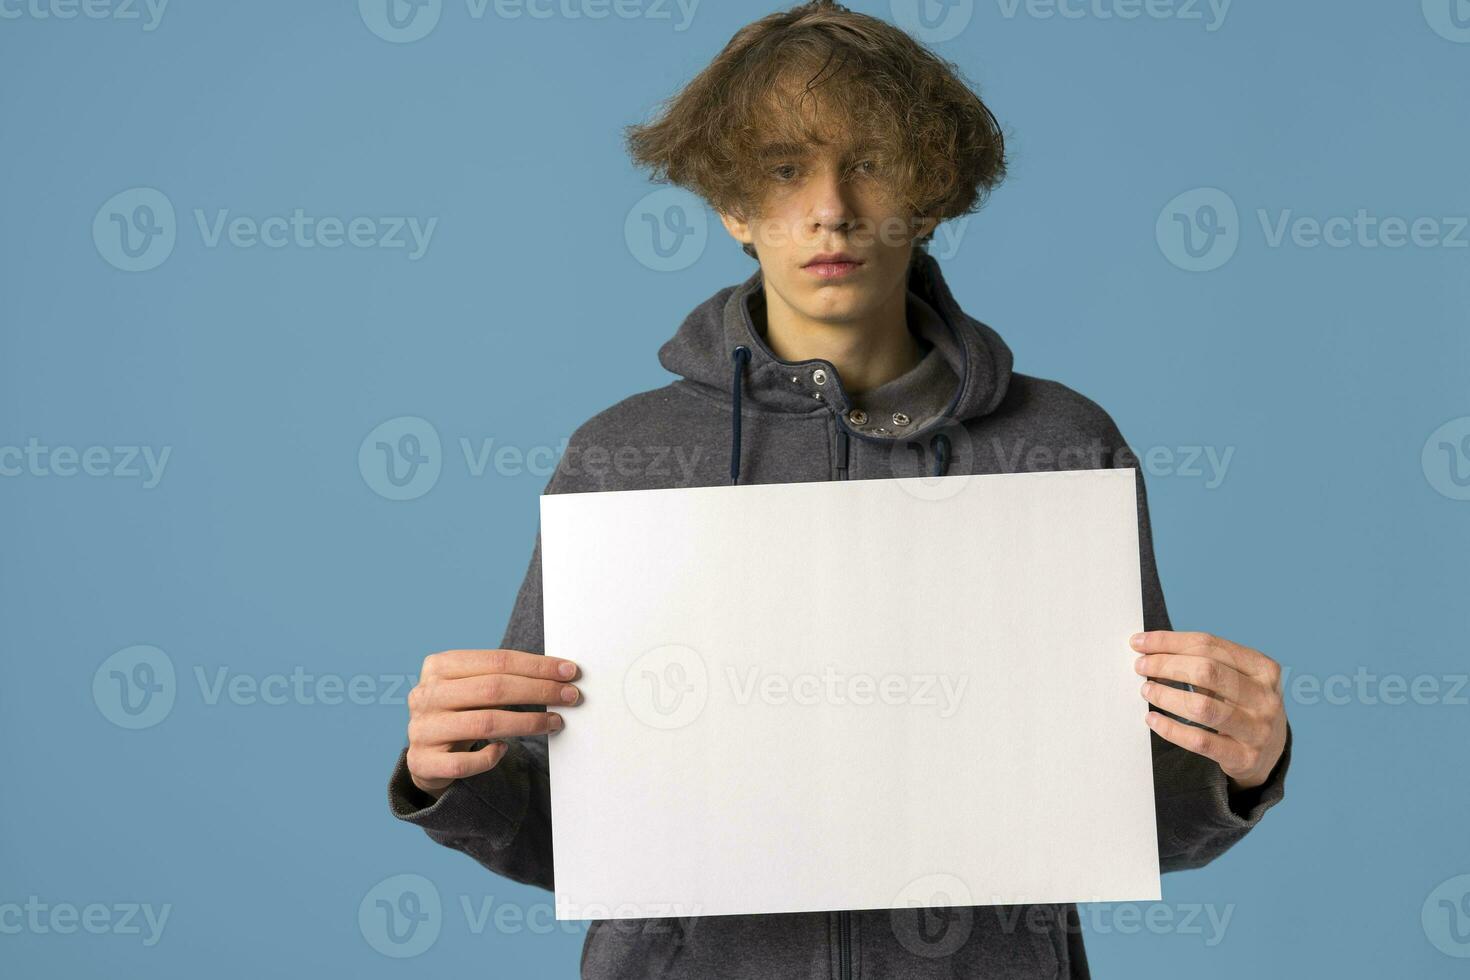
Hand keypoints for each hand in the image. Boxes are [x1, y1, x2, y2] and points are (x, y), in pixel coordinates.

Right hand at [406, 649, 580, 798]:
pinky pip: (464, 763)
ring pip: (484, 723)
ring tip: (555, 722)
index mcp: (439, 666)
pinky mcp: (423, 762)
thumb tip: (559, 674)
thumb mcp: (470, 687)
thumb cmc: (460, 712)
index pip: (497, 660)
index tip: (569, 671)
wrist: (425, 753)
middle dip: (539, 690)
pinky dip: (489, 757)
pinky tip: (505, 750)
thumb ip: (501, 677)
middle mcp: (427, 695)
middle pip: (494, 689)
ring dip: (528, 722)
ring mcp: (422, 730)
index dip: (537, 665)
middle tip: (571, 696)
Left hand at [1131, 630, 1287, 790]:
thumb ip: (1202, 662)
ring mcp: (1258, 729)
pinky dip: (1171, 729)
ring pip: (1202, 707)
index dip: (1169, 642)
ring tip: (1146, 690)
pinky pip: (1199, 741)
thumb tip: (1149, 650)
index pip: (1209, 645)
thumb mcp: (1235, 678)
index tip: (1138, 642)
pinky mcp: (1244, 757)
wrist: (1271, 751)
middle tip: (1140, 667)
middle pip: (1207, 671)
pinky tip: (1152, 719)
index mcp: (1264, 668)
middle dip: (1166, 665)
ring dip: (1166, 696)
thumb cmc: (1242, 704)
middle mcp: (1265, 698)